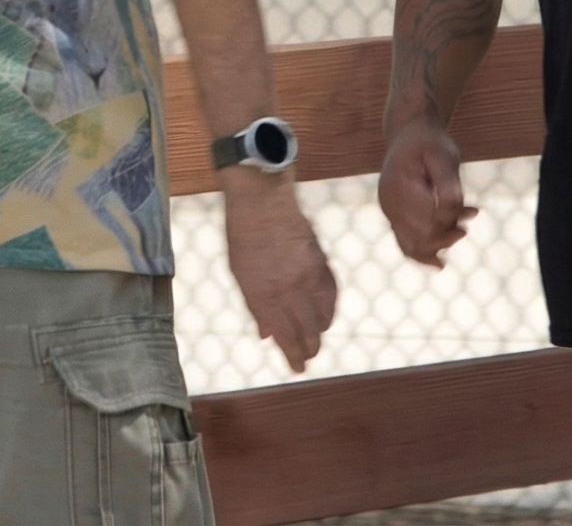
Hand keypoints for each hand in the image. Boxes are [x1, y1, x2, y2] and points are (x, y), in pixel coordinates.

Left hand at [221, 174, 338, 371]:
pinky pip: (331, 294)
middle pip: (306, 331)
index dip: (292, 355)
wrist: (262, 202)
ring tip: (316, 341)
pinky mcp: (320, 262)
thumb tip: (266, 335)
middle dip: (308, 350)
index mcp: (263, 296)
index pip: (283, 336)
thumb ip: (256, 307)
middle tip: (307, 359)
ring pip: (322, 316)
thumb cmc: (243, 237)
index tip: (297, 368)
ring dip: (320, 332)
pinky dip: (330, 309)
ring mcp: (306, 276)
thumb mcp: (240, 276)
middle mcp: (287, 290)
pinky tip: (326, 316)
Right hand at [378, 119, 476, 267]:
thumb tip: (457, 211)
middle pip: (418, 236)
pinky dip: (424, 251)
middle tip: (465, 229)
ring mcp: (389, 210)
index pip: (428, 218)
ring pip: (409, 245)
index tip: (471, 211)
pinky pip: (404, 242)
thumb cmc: (431, 143)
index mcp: (400, 185)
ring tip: (458, 235)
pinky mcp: (394, 215)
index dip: (450, 221)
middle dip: (445, 237)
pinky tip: (438, 263)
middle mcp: (389, 201)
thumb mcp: (446, 156)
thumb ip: (450, 184)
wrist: (410, 133)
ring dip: (436, 247)